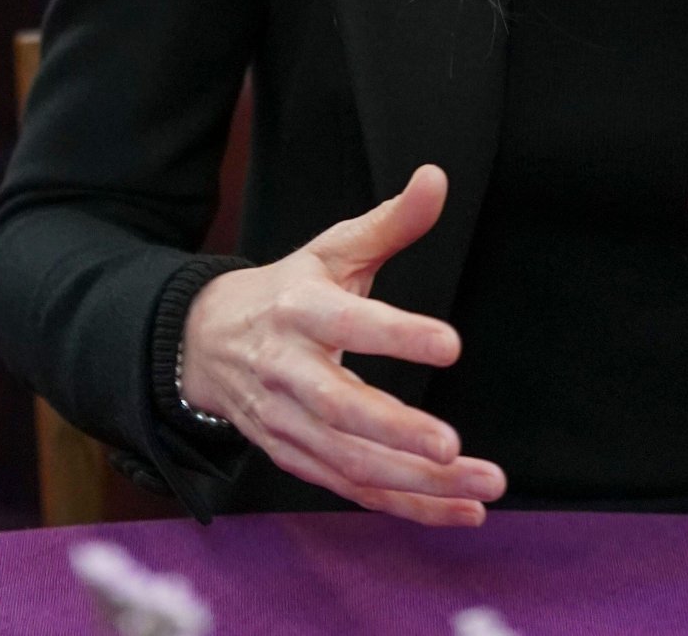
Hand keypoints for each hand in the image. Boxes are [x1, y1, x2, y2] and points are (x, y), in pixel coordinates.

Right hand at [180, 165, 506, 524]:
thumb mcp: (332, 250)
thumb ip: (390, 222)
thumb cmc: (288, 290)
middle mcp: (289, 374)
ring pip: (352, 463)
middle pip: (342, 410)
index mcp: (300, 311)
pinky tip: (461, 510)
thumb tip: (437, 177)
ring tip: (482, 486)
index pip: (350, 323)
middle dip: (399, 432)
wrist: (205, 343)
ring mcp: (289, 425)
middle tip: (454, 446)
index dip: (398, 336)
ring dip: (417, 482)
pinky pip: (355, 490)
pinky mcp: (297, 459)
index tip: (451, 344)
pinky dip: (408, 506)